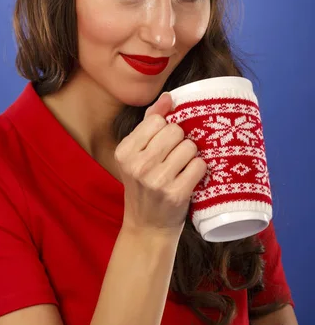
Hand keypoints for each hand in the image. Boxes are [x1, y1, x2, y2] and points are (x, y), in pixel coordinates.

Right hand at [114, 92, 206, 236]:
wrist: (147, 227)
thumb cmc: (145, 185)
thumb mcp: (137, 154)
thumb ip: (150, 122)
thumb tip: (168, 97)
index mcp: (124, 151)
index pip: (157, 120)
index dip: (166, 128)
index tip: (163, 143)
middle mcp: (137, 165)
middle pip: (174, 130)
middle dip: (180, 140)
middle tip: (174, 156)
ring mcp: (156, 180)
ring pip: (189, 146)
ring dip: (191, 155)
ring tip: (182, 167)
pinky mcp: (176, 194)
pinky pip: (199, 165)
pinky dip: (199, 169)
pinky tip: (190, 177)